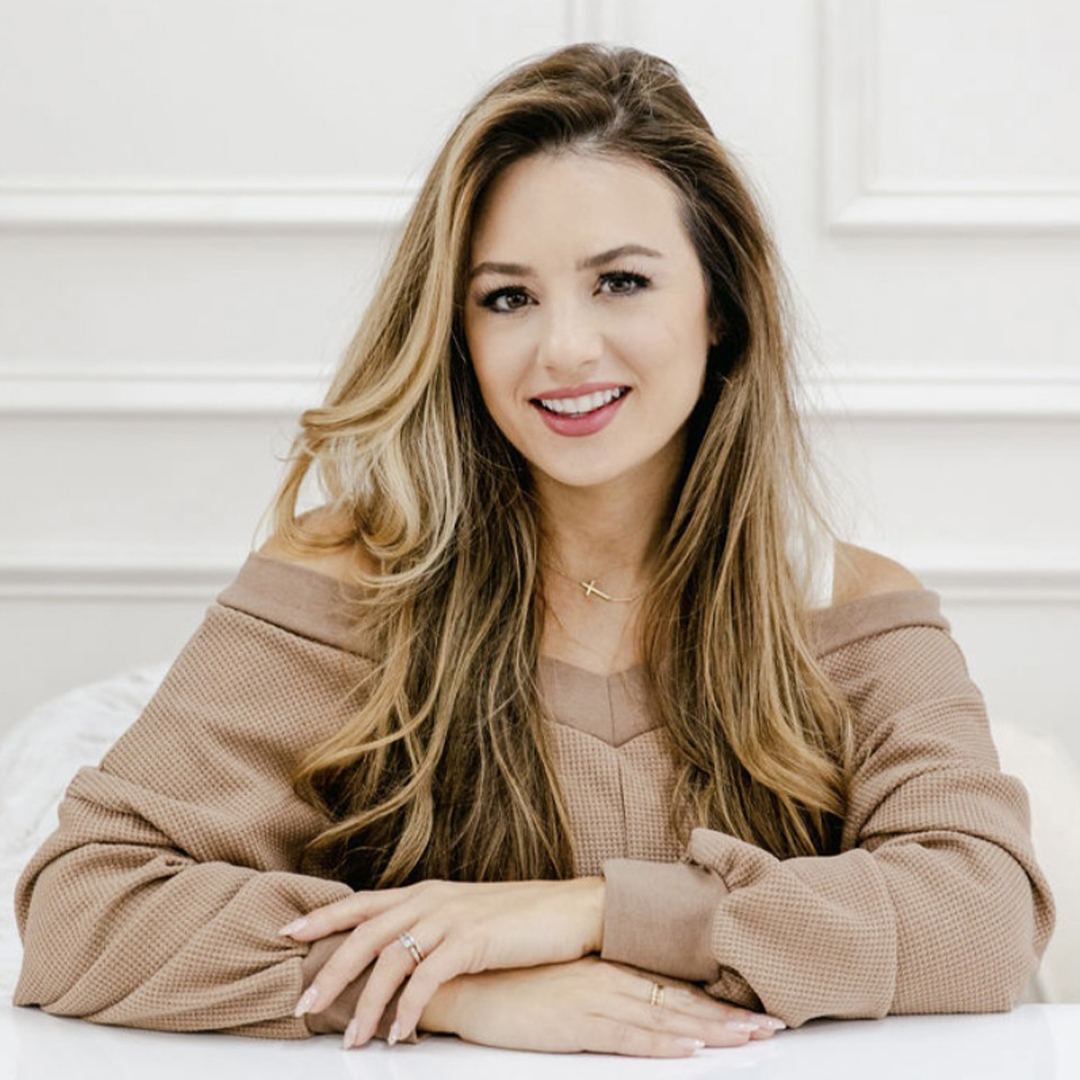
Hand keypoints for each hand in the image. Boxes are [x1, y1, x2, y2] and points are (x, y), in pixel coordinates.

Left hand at [281, 876, 604, 1045]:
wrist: (571, 910)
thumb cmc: (521, 920)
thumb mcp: (468, 916)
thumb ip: (432, 928)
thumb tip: (403, 958)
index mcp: (426, 892)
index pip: (362, 903)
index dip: (323, 917)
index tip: (288, 933)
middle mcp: (431, 899)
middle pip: (364, 935)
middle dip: (330, 973)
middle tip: (303, 1006)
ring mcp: (450, 918)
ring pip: (390, 961)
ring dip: (367, 1005)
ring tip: (355, 1041)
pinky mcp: (471, 941)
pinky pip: (426, 979)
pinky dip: (408, 1010)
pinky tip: (400, 1034)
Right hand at [422, 957, 785, 1055]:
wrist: (469, 980)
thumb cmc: (516, 984)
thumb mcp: (568, 983)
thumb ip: (604, 989)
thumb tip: (639, 1000)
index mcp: (611, 969)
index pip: (675, 987)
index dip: (718, 1001)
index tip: (755, 1011)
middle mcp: (610, 980)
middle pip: (682, 1002)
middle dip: (729, 1019)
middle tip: (773, 1027)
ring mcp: (595, 999)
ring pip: (665, 1018)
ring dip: (711, 1031)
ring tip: (750, 1039)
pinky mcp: (575, 1022)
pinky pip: (627, 1035)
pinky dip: (662, 1042)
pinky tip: (689, 1048)